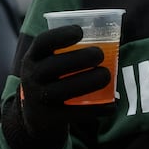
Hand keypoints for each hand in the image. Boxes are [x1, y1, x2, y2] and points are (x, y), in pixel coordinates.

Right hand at [0, 24, 111, 148]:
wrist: (36, 118)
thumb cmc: (53, 80)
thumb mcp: (51, 63)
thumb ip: (71, 49)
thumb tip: (116, 30)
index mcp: (33, 58)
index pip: (41, 43)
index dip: (60, 35)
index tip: (80, 31)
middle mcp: (31, 77)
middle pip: (53, 66)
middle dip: (79, 58)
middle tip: (100, 54)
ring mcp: (38, 100)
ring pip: (63, 90)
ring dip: (88, 81)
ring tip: (107, 75)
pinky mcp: (50, 119)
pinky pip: (74, 114)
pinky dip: (95, 109)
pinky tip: (112, 105)